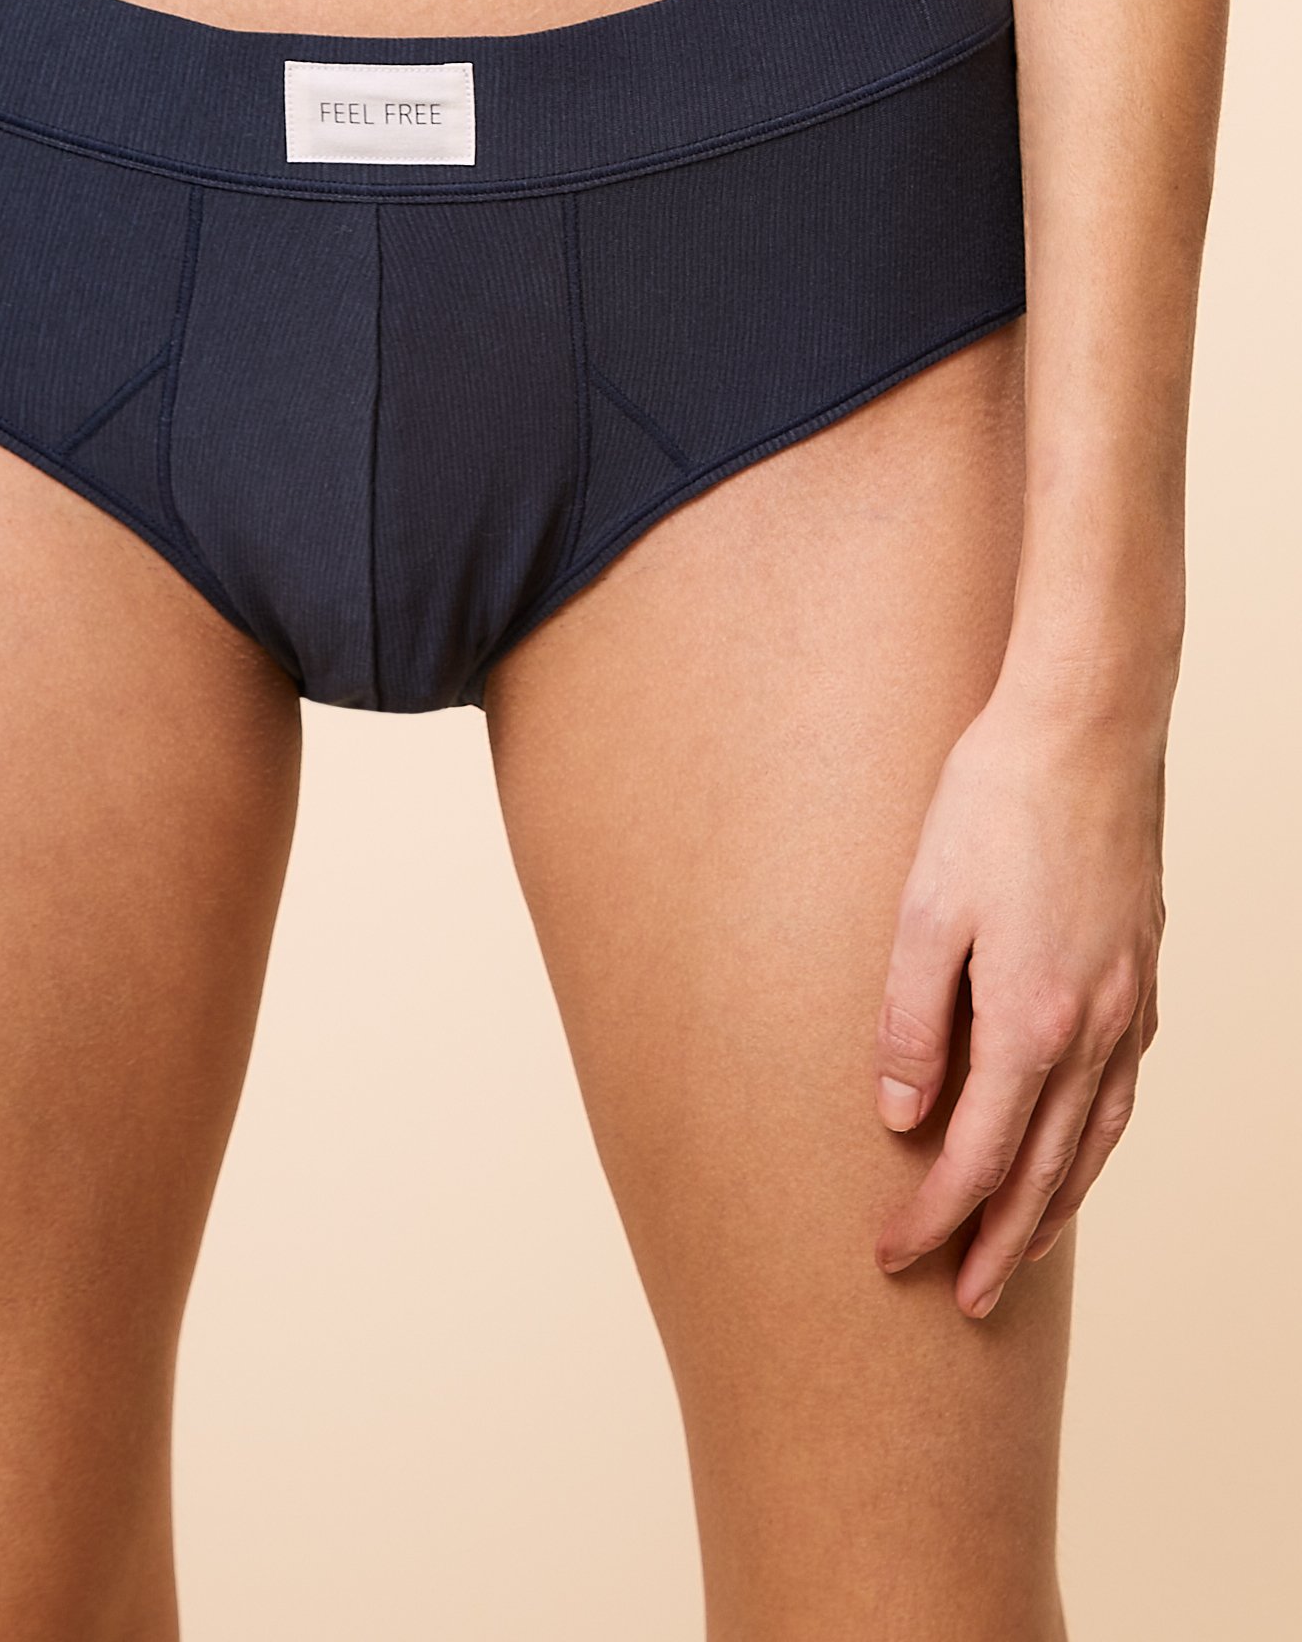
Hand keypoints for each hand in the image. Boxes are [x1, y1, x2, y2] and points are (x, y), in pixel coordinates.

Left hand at [872, 663, 1165, 1316]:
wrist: (1086, 727)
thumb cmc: (993, 804)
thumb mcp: (924, 909)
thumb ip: (910, 1021)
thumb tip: (898, 1116)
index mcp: (1031, 1021)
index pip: (976, 1157)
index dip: (931, 1217)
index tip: (888, 1257)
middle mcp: (1091, 1030)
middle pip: (1044, 1171)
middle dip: (997, 1244)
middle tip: (960, 1301)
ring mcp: (1127, 1005)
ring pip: (1095, 1139)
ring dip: (1055, 1207)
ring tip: (1018, 1252)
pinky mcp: (1140, 973)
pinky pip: (1122, 1089)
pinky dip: (1095, 1140)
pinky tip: (1076, 1146)